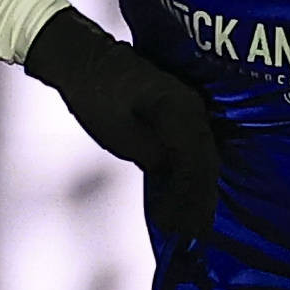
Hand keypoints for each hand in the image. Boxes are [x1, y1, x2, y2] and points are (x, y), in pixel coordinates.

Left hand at [24, 9, 220, 239]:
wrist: (84, 58)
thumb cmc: (95, 94)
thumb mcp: (118, 133)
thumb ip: (150, 155)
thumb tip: (171, 174)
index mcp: (180, 109)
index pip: (198, 162)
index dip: (194, 198)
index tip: (187, 227)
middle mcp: (193, 107)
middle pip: (205, 161)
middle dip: (199, 198)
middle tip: (193, 232)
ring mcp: (189, 107)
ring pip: (201, 155)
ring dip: (195, 188)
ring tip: (189, 221)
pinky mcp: (180, 111)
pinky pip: (191, 146)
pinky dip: (187, 172)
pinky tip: (180, 194)